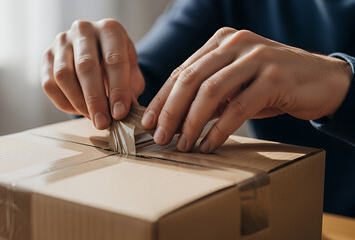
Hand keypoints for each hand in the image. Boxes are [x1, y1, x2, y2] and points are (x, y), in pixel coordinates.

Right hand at [41, 19, 144, 128]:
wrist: (97, 52)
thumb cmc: (117, 64)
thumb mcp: (132, 72)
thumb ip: (132, 90)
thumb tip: (130, 112)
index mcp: (110, 29)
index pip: (114, 60)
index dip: (118, 89)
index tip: (120, 113)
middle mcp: (83, 30)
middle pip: (86, 66)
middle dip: (95, 99)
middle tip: (103, 122)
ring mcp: (62, 42)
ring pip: (64, 75)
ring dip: (78, 102)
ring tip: (92, 118)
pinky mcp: (47, 56)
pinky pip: (49, 84)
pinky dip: (65, 102)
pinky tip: (79, 111)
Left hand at [142, 27, 351, 152]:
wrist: (322, 80)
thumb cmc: (273, 84)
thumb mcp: (236, 84)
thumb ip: (208, 95)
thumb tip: (174, 120)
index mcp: (222, 41)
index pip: (182, 71)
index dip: (163, 99)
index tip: (149, 122)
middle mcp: (236, 43)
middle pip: (190, 79)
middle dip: (170, 111)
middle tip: (160, 137)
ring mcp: (256, 57)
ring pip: (210, 92)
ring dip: (191, 123)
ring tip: (182, 145)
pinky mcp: (274, 78)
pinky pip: (237, 108)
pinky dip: (219, 130)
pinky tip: (209, 144)